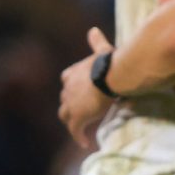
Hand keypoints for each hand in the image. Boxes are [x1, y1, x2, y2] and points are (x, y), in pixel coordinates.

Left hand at [58, 27, 116, 149]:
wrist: (110, 76)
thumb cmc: (109, 62)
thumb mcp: (101, 50)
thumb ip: (95, 42)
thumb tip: (92, 30)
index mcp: (73, 73)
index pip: (66, 80)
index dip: (71, 86)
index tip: (78, 91)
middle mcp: (68, 89)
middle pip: (64, 100)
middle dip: (70, 105)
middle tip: (81, 112)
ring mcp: (71, 105)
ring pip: (65, 116)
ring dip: (71, 121)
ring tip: (80, 128)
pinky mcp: (77, 118)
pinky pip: (76, 131)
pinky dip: (79, 137)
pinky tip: (85, 144)